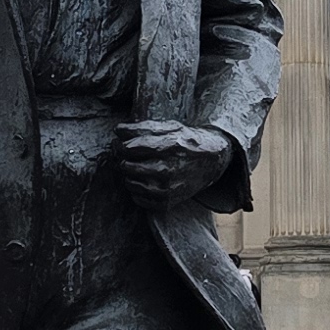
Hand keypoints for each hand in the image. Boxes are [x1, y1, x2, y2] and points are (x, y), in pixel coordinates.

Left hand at [111, 120, 234, 204]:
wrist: (211, 162)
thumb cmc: (186, 141)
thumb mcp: (168, 127)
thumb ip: (142, 128)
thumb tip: (117, 130)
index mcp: (166, 148)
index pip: (127, 148)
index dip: (119, 145)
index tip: (120, 144)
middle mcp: (166, 170)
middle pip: (126, 166)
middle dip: (122, 159)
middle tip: (126, 155)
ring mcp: (166, 189)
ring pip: (129, 183)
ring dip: (128, 174)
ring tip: (136, 167)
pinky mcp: (166, 203)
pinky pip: (138, 199)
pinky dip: (137, 190)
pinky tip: (144, 180)